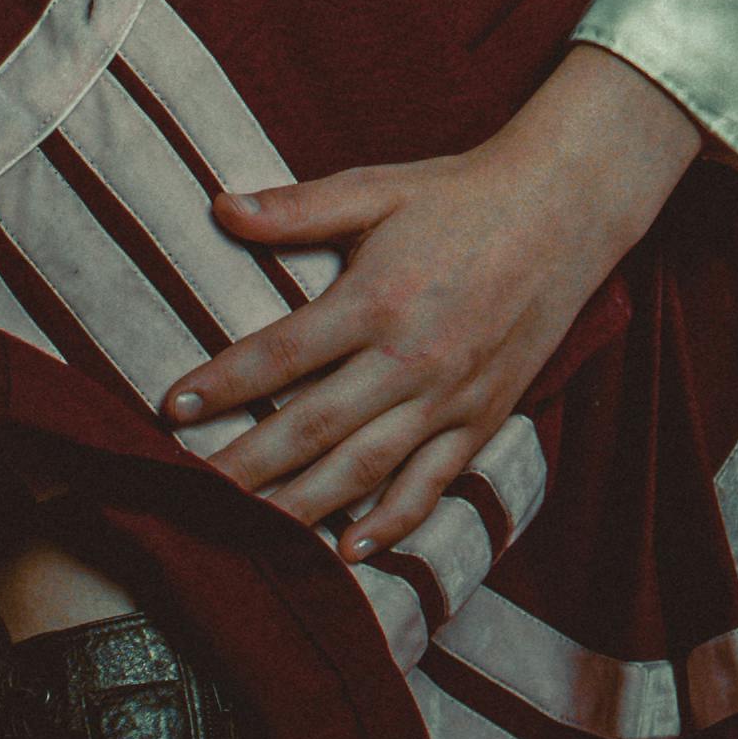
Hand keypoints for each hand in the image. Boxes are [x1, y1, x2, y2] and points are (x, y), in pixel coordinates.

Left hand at [183, 49, 705, 558]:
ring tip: (248, 532)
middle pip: (313, 425)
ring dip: (303, 505)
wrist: (564, 211)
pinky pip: (432, 482)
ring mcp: (450, 396)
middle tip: (191, 493)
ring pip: (364, 467)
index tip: (172, 410)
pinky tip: (350, 550)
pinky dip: (392, 521)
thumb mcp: (377, 188)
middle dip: (247, 464)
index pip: (283, 353)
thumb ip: (299, 207)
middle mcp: (412, 357)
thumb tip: (219, 206)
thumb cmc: (461, 196)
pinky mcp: (483, 418)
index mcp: (378, 298)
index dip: (224, 384)